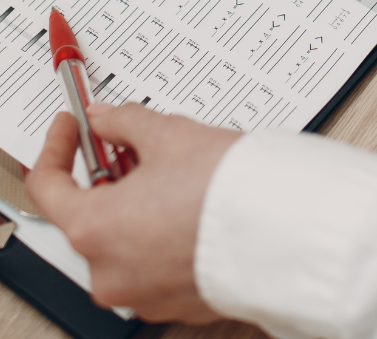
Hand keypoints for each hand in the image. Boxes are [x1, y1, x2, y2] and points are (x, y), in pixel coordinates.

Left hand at [25, 104, 238, 321]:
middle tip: (137, 144)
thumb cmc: (228, 188)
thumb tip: (106, 118)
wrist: (286, 227)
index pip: (49, 187)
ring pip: (124, 240)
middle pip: (91, 215)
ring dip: (139, 205)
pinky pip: (155, 262)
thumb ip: (126, 122)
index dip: (59, 147)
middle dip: (111, 176)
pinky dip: (163, 233)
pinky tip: (192, 205)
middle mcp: (109, 272)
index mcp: (95, 230)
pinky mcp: (175, 301)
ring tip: (177, 172)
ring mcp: (141, 293)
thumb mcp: (170, 135)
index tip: (72, 129)